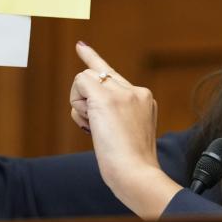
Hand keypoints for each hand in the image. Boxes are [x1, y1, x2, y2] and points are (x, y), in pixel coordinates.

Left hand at [70, 42, 180, 217]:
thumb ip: (114, 115)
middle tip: (95, 128)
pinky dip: (77, 102)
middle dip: (85, 102)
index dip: (93, 60)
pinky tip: (91, 122)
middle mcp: (137, 92)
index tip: (80, 48)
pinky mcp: (107, 97)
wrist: (136, 174)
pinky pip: (80, 82)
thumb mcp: (128, 134)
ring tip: (97, 130)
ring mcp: (124, 93)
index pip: (113, 75)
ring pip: (86, 78)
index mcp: (144, 99)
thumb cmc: (130, 165)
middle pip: (96, 78)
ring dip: (81, 106)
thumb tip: (89, 109)